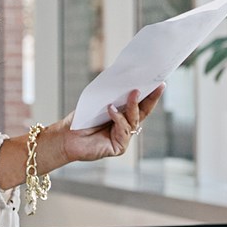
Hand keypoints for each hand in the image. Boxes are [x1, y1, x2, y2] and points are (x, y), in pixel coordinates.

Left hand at [47, 84, 164, 164]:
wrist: (66, 136)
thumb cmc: (82, 119)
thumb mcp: (100, 102)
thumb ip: (114, 95)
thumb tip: (126, 80)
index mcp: (123, 116)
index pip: (140, 105)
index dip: (151, 95)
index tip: (160, 83)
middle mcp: (125, 128)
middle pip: (143, 113)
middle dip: (151, 99)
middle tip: (157, 86)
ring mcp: (123, 138)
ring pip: (134, 120)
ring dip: (133, 106)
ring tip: (132, 92)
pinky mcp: (119, 147)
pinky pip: (124, 130)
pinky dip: (118, 118)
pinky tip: (111, 109)